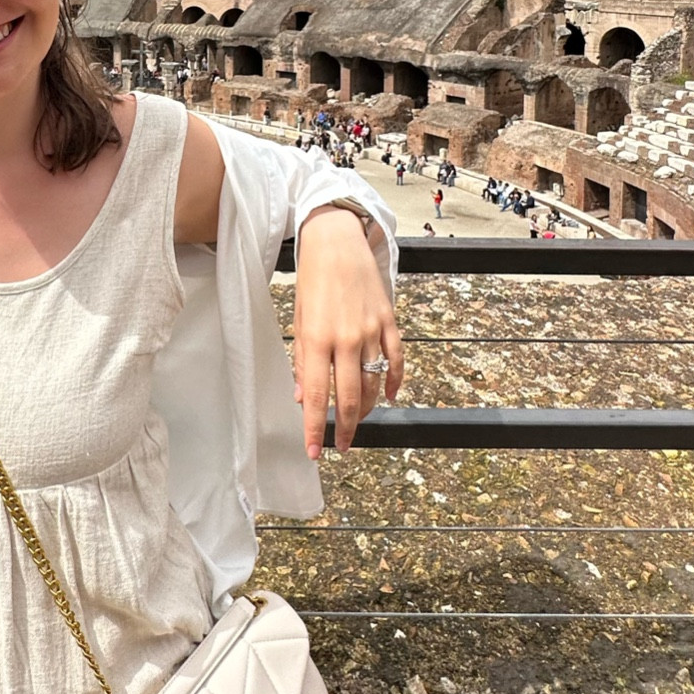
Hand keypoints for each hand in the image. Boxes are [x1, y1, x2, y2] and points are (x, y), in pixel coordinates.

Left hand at [292, 206, 404, 458]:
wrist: (336, 241)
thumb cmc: (311, 280)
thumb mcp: (298, 319)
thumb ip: (301, 360)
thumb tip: (304, 397)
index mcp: (316, 338)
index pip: (317, 396)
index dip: (316, 428)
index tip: (315, 452)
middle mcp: (346, 338)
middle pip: (349, 397)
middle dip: (346, 429)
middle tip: (342, 446)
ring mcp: (371, 330)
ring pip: (374, 384)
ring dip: (366, 410)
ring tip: (358, 423)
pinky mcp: (388, 321)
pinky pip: (395, 360)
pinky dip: (394, 382)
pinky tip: (389, 397)